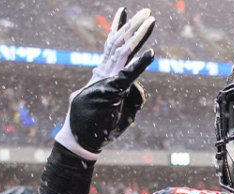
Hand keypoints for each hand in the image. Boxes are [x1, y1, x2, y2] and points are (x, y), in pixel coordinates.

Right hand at [54, 7, 155, 160]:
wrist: (81, 140)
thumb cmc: (99, 127)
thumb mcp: (120, 109)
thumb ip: (131, 96)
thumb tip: (137, 90)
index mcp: (104, 74)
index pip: (114, 46)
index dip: (120, 28)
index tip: (126, 11)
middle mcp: (104, 73)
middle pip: (121, 43)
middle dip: (134, 26)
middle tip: (148, 12)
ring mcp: (106, 79)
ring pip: (123, 50)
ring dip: (138, 34)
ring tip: (150, 19)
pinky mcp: (111, 90)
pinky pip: (128, 74)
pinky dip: (140, 64)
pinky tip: (152, 53)